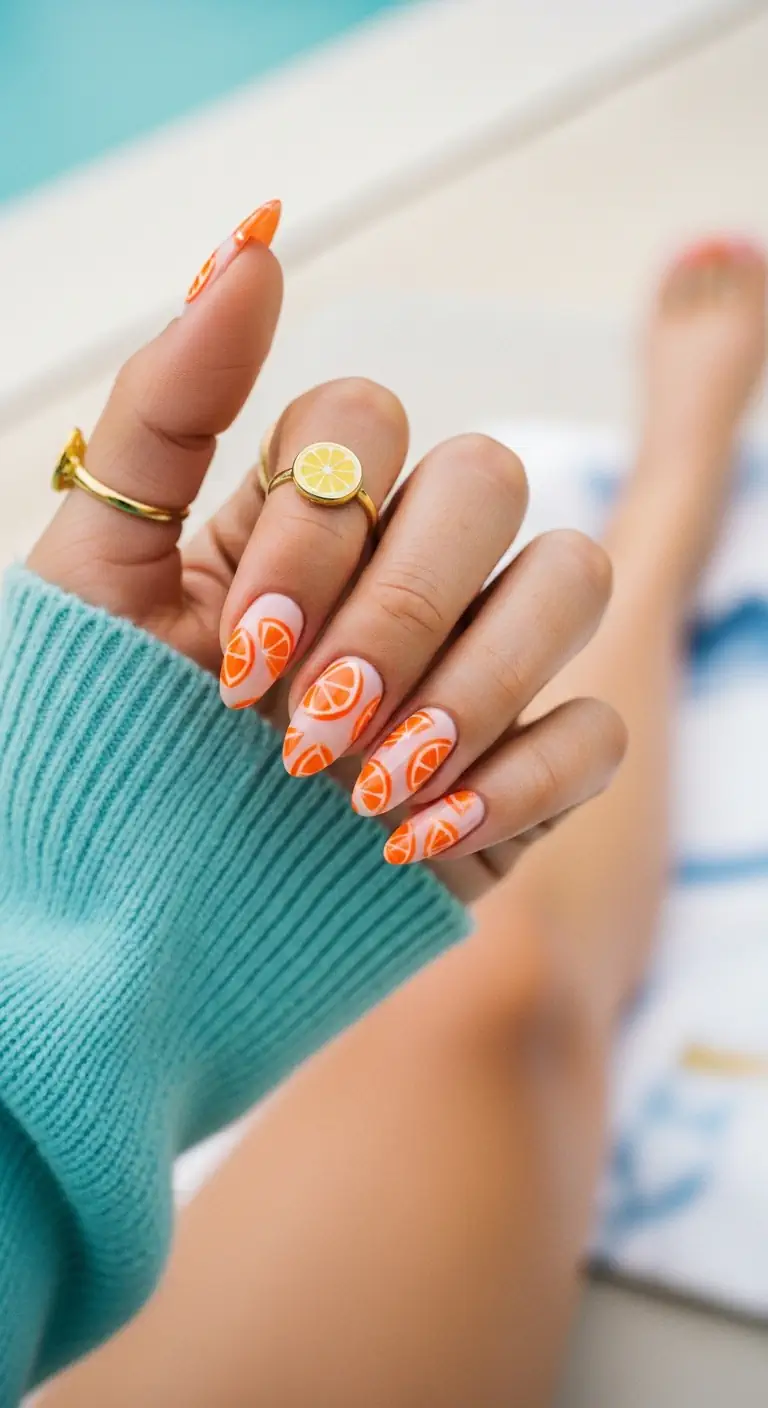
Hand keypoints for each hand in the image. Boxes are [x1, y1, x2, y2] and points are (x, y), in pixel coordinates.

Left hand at [29, 204, 624, 904]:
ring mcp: (465, 672)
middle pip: (487, 480)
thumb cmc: (95, 762)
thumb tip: (254, 240)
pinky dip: (519, 778)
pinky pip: (594, 728)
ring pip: (569, 580)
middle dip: (400, 609)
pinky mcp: (517, 779)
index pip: (365, 421)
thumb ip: (166, 406)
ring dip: (469, 685)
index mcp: (294, 516)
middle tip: (303, 727)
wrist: (122, 951)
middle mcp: (392, 575)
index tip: (239, 656)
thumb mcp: (96, 579)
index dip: (317, 526)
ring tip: (361, 787)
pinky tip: (414, 837)